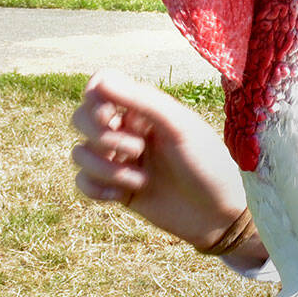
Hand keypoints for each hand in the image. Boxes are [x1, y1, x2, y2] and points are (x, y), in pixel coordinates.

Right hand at [70, 69, 267, 267]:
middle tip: (137, 150)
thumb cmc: (206, 164)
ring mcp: (121, 158)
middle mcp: (129, 129)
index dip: (94, 100)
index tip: (110, 117)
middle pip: (80, 118)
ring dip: (103, 168)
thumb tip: (99, 81)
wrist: (218, 215)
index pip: (101, 85)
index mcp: (146, 107)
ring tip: (140, 180)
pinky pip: (82, 181)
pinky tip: (122, 196)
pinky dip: (95, 188)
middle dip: (101, 136)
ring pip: (79, 152)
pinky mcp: (116, 187)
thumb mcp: (179, 127)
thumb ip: (141, 100)